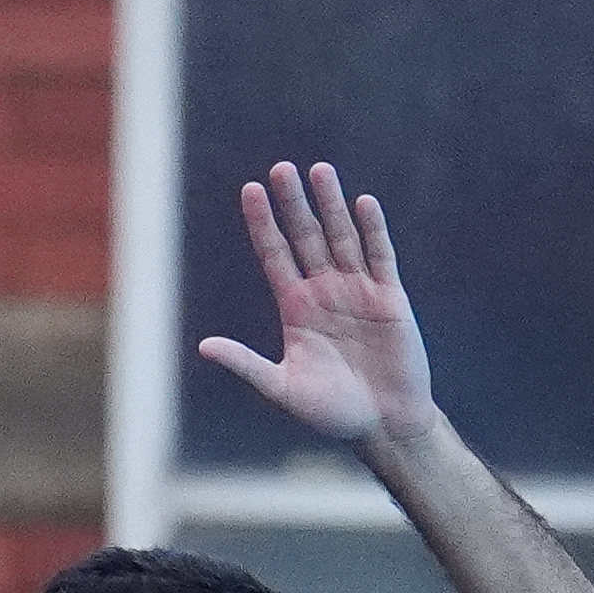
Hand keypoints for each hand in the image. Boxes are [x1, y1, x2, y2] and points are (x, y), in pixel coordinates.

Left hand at [198, 159, 438, 452]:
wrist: (383, 424)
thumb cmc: (331, 412)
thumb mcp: (280, 388)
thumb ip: (245, 364)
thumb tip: (203, 346)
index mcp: (295, 309)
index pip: (275, 255)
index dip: (263, 224)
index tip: (250, 191)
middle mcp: (324, 293)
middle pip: (306, 237)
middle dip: (294, 204)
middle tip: (280, 168)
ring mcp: (358, 292)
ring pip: (342, 238)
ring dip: (331, 205)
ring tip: (319, 170)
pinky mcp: (390, 299)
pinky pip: (380, 257)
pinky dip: (372, 230)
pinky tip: (362, 202)